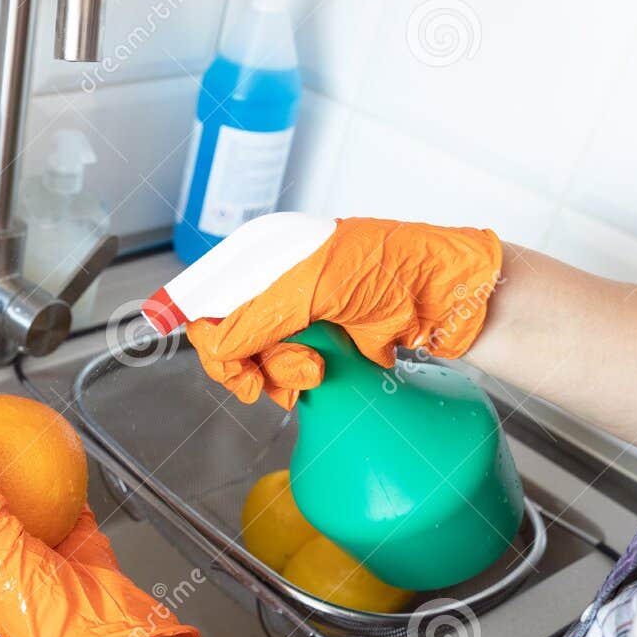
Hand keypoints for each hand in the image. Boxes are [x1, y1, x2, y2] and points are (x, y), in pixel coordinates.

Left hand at [0, 436, 199, 636]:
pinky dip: (71, 493)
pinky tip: (67, 466)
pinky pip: (75, 515)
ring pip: (31, 518)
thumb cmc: (43, 612)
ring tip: (16, 452)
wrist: (106, 636)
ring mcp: (48, 562)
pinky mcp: (83, 552)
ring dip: (25, 490)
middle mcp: (9, 570)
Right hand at [183, 217, 501, 408]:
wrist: (438, 298)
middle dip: (241, 361)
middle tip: (257, 380)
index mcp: (263, 254)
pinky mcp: (311, 344)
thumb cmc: (385, 270)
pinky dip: (290, 382)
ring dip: (276, 373)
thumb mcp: (311, 288)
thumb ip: (258, 317)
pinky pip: (279, 373)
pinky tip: (315, 377)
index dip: (198, 324)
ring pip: (251, 360)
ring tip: (313, 369)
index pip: (207, 294)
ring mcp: (291, 316)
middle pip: (224, 335)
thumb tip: (218, 346)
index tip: (207, 354)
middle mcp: (271, 284)